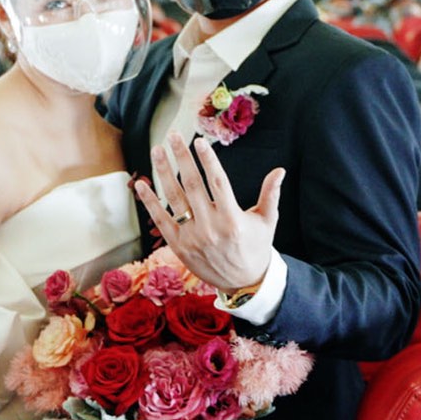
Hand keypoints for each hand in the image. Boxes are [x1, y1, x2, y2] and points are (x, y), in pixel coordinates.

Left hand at [133, 131, 283, 293]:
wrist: (243, 283)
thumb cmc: (256, 247)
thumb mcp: (267, 222)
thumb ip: (271, 194)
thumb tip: (280, 170)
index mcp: (232, 219)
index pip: (217, 182)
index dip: (208, 160)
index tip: (199, 141)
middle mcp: (210, 227)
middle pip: (192, 185)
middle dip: (182, 158)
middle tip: (174, 136)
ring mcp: (192, 237)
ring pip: (174, 198)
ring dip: (163, 172)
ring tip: (158, 150)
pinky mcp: (178, 246)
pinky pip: (160, 220)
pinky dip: (149, 202)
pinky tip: (140, 184)